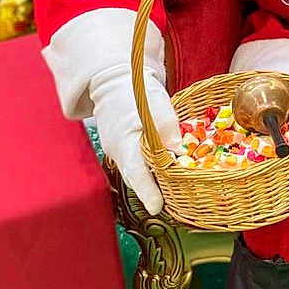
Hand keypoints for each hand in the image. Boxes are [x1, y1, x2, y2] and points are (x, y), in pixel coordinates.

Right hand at [89, 62, 181, 214]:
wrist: (111, 81)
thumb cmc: (133, 90)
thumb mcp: (154, 102)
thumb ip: (165, 126)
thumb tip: (177, 150)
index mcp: (124, 141)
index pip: (135, 171)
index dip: (147, 191)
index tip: (156, 207)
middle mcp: (118, 151)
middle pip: (137, 177)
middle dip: (153, 192)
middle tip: (171, 204)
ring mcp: (119, 151)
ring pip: (138, 171)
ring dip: (153, 181)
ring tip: (173, 190)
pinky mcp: (124, 148)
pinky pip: (137, 163)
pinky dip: (151, 169)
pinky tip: (166, 170)